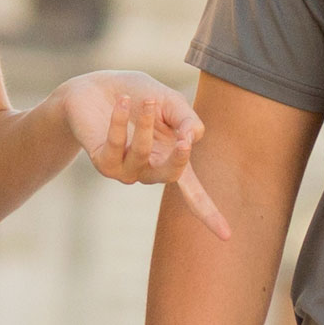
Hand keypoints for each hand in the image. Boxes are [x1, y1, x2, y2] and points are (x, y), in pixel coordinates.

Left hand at [51, 71, 228, 240]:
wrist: (97, 87)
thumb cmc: (138, 96)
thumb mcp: (171, 102)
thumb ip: (186, 118)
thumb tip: (192, 139)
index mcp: (171, 159)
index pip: (193, 193)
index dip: (209, 213)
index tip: (226, 236)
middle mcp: (149, 170)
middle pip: (171, 174)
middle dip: (179, 157)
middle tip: (183, 139)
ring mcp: (125, 170)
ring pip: (142, 153)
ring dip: (146, 124)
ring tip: (147, 100)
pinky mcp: (103, 162)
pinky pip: (116, 144)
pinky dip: (121, 121)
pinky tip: (123, 102)